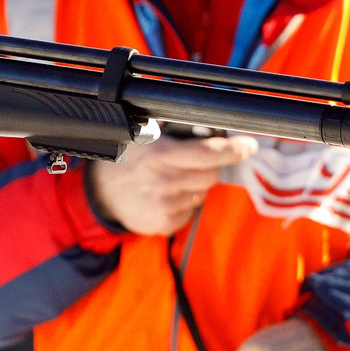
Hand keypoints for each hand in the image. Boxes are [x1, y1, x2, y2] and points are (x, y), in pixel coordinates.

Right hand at [87, 133, 257, 234]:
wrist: (100, 194)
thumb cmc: (127, 159)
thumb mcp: (143, 135)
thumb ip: (176, 130)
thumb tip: (212, 126)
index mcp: (160, 155)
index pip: (208, 153)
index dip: (233, 149)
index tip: (249, 146)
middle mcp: (164, 183)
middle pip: (211, 176)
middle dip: (210, 168)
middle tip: (194, 162)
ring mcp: (165, 207)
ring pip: (202, 194)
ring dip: (195, 186)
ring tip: (171, 179)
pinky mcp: (164, 224)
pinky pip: (190, 211)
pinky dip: (184, 203)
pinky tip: (165, 196)